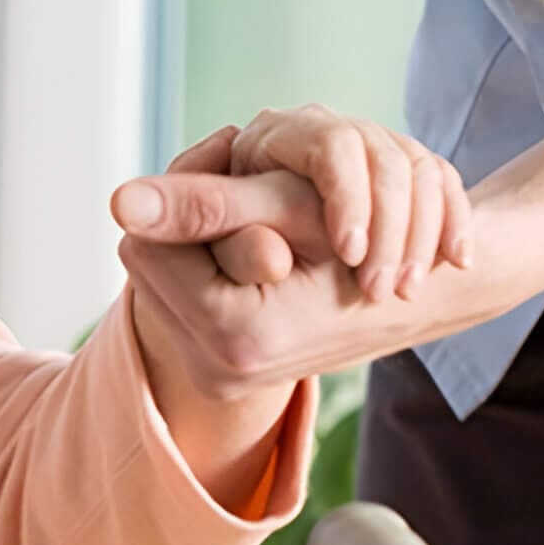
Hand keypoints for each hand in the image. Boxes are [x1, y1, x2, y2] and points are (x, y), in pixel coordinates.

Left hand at [116, 176, 539, 400]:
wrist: (425, 297)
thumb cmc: (365, 236)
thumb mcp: (289, 210)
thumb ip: (204, 205)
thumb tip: (118, 200)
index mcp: (234, 335)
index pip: (145, 244)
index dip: (179, 196)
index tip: (224, 165)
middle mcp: (219, 372)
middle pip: (148, 266)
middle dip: (183, 226)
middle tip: (239, 196)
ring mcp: (220, 379)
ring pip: (162, 281)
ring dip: (194, 246)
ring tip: (249, 225)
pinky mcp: (224, 375)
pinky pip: (181, 303)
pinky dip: (206, 270)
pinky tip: (248, 253)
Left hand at [221, 106, 472, 300]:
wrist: (277, 245)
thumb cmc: (236, 241)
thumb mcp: (225, 234)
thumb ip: (224, 232)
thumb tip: (240, 247)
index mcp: (278, 134)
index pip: (333, 145)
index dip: (348, 197)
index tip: (350, 255)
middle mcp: (329, 127)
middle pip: (383, 158)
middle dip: (389, 228)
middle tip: (379, 290)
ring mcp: (371, 143)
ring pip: (419, 170)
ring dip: (422, 235)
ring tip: (406, 291)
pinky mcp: (403, 165)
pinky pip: (444, 181)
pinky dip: (455, 222)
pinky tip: (457, 263)